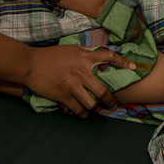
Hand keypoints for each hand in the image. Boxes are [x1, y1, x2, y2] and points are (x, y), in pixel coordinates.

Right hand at [21, 44, 135, 117]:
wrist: (30, 64)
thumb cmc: (51, 55)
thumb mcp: (71, 48)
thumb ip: (86, 52)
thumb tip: (100, 53)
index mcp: (84, 57)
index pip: (109, 57)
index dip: (124, 62)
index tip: (134, 68)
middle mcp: (81, 72)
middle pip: (103, 91)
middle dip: (111, 101)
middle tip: (113, 105)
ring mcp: (72, 85)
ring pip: (91, 104)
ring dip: (96, 109)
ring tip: (97, 110)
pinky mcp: (63, 96)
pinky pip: (78, 110)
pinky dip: (83, 114)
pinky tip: (84, 114)